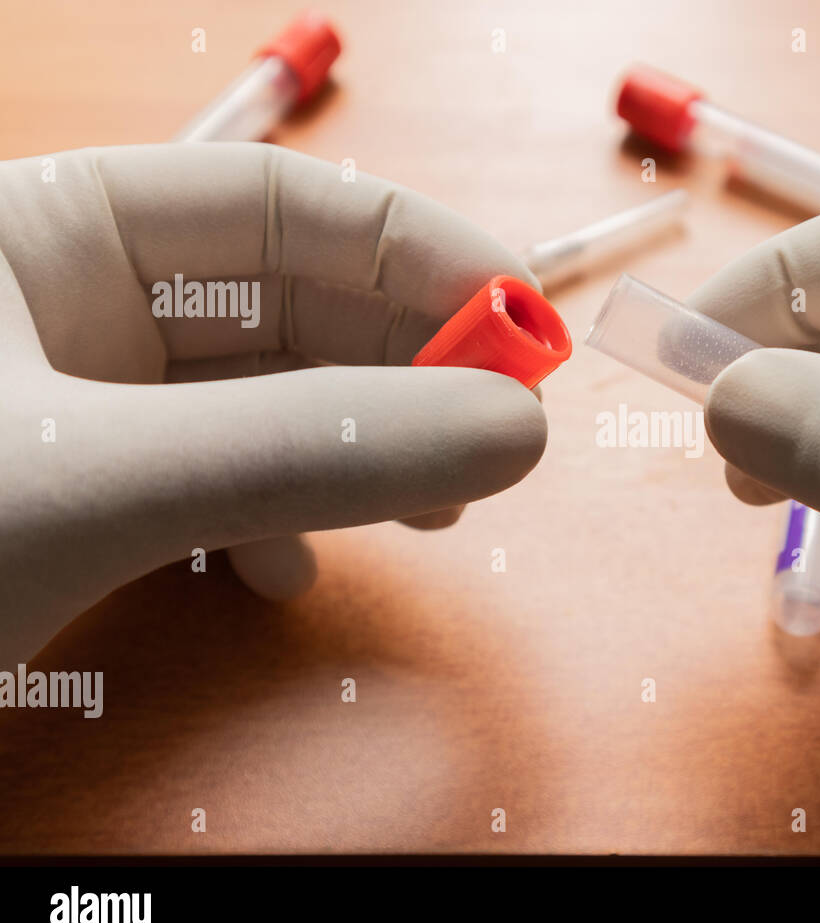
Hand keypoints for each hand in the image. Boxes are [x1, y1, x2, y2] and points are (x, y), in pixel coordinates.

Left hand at [0, 143, 546, 663]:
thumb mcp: (96, 484)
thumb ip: (302, 451)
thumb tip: (508, 430)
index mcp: (46, 228)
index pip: (277, 203)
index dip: (417, 252)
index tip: (523, 319)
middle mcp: (67, 300)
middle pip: (289, 305)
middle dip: (404, 372)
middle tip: (499, 433)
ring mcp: (74, 401)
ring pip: (266, 404)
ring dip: (360, 456)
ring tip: (432, 516)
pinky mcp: (84, 493)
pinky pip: (214, 483)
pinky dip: (273, 523)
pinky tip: (284, 573)